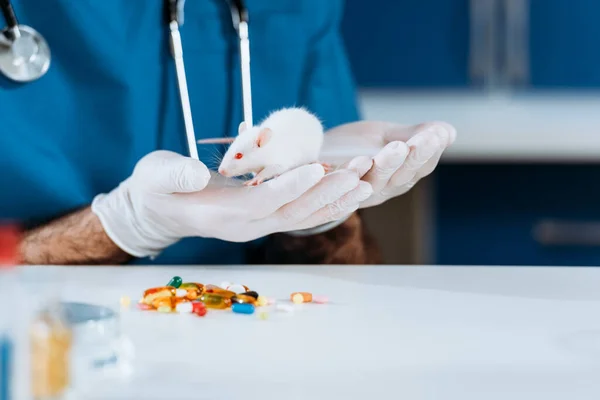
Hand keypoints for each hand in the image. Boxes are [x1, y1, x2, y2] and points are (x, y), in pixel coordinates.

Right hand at [91, 150, 371, 257]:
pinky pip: (301, 214)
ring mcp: (258, 224)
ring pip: (303, 216)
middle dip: (326, 191)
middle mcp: (246, 225)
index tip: (316, 166)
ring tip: (366, 182)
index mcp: (222, 214)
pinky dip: (326, 204)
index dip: (290, 185)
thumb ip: (174, 175)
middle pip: (293, 211)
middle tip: (358, 173)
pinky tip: (349, 192)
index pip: (262, 201)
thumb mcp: (155, 176)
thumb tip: (197, 174)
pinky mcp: (264, 217)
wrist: (160, 211)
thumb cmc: (155, 189)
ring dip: (334, 199)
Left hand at [320, 121, 455, 207]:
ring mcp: (357, 192)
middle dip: (416, 156)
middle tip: (427, 138)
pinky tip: (362, 159)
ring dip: (388, 164)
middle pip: (403, 175)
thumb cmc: (353, 149)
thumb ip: (413, 136)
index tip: (438, 133)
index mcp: (399, 176)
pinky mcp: (332, 189)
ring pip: (376, 180)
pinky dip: (353, 172)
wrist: (311, 161)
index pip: (421, 165)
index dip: (431, 150)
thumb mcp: (385, 137)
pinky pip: (343, 184)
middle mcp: (382, 189)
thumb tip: (448, 133)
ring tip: (399, 146)